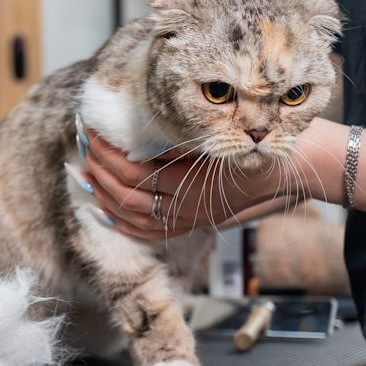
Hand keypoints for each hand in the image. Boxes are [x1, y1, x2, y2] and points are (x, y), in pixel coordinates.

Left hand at [81, 129, 284, 239]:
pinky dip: (121, 223)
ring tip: (84, 175)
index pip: (135, 172)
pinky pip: (148, 232)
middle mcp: (187, 208)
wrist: (282, 172)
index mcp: (191, 183)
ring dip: (103, 195)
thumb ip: (174, 144)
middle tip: (83, 147)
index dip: (108, 155)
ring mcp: (188, 221)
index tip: (92, 133)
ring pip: (133, 216)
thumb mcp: (213, 138)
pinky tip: (102, 210)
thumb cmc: (248, 145)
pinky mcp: (189, 226)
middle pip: (128, 195)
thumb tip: (130, 142)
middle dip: (99, 171)